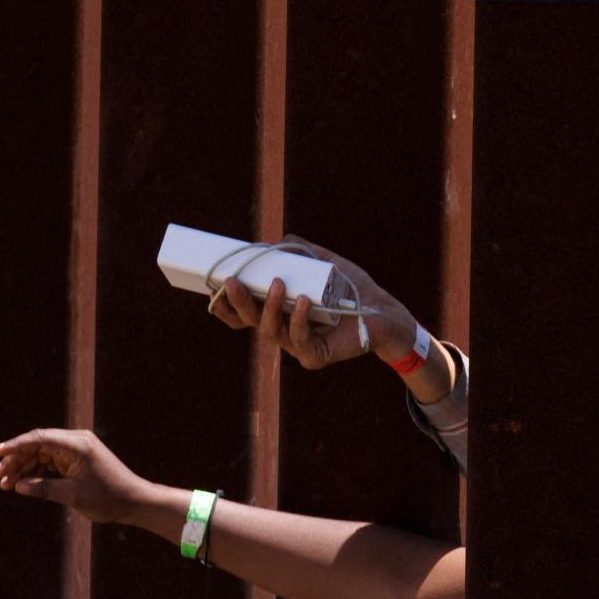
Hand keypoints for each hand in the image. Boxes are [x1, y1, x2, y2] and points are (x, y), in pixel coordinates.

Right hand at [0, 428, 172, 530]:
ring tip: (5, 484)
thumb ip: (44, 488)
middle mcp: (76, 443)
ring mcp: (76, 451)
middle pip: (37, 446)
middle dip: (16, 460)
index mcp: (78, 444)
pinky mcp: (76, 462)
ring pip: (41, 455)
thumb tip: (18, 485)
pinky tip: (21, 484)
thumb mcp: (73, 495)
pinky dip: (35, 473)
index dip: (16, 444)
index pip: (40, 438)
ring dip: (23, 468)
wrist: (135, 502)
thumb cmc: (108, 497)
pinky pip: (49, 463)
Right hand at [209, 236, 418, 367]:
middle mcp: (284, 331)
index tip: (216, 286)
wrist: (382, 310)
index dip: (226, 305)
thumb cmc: (350, 289)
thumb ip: (298, 251)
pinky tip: (302, 301)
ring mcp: (298, 346)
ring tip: (278, 283)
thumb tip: (274, 241)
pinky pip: (300, 339)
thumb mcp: (322, 264)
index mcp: (279, 313)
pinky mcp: (315, 356)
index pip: (243, 314)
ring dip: (269, 306)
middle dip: (238, 302)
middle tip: (232, 281)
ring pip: (271, 331)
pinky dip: (298, 318)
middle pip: (250, 321)